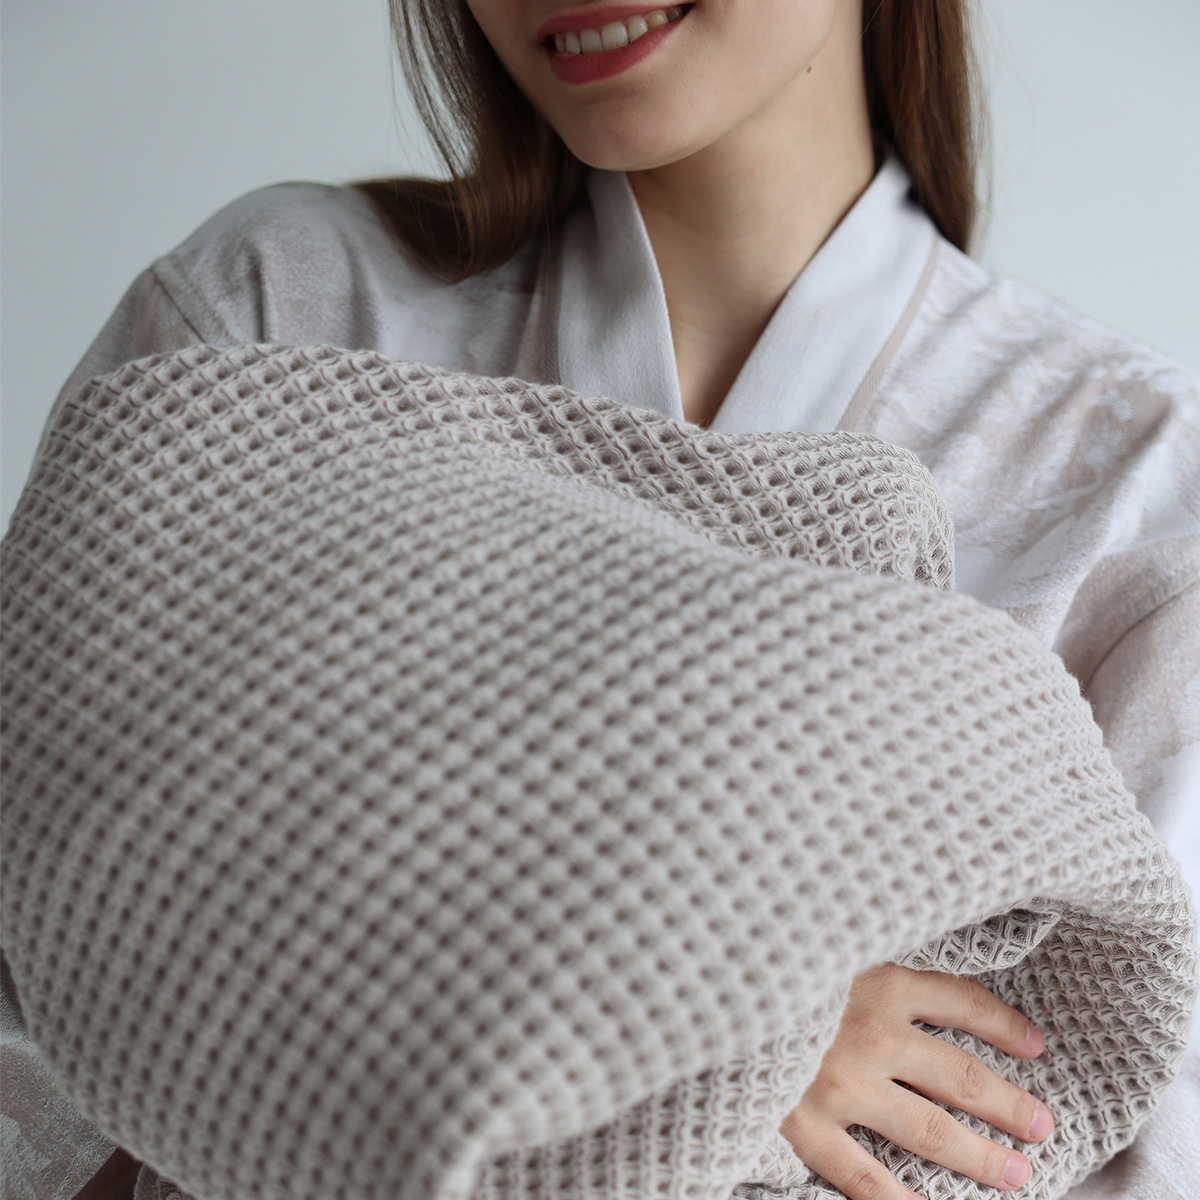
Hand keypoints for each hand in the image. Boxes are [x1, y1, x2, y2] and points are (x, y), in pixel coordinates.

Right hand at [780, 964, 1053, 1198]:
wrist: (697, 983)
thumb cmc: (762, 954)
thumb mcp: (822, 938)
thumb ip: (863, 952)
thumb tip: (904, 960)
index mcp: (877, 979)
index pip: (961, 1001)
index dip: (1003, 1024)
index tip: (1034, 1043)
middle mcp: (870, 1033)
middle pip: (961, 1075)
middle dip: (1007, 1103)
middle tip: (1043, 1126)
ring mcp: (840, 1084)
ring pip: (930, 1131)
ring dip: (979, 1155)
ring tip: (1017, 1174)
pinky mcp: (805, 1125)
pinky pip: (867, 1180)